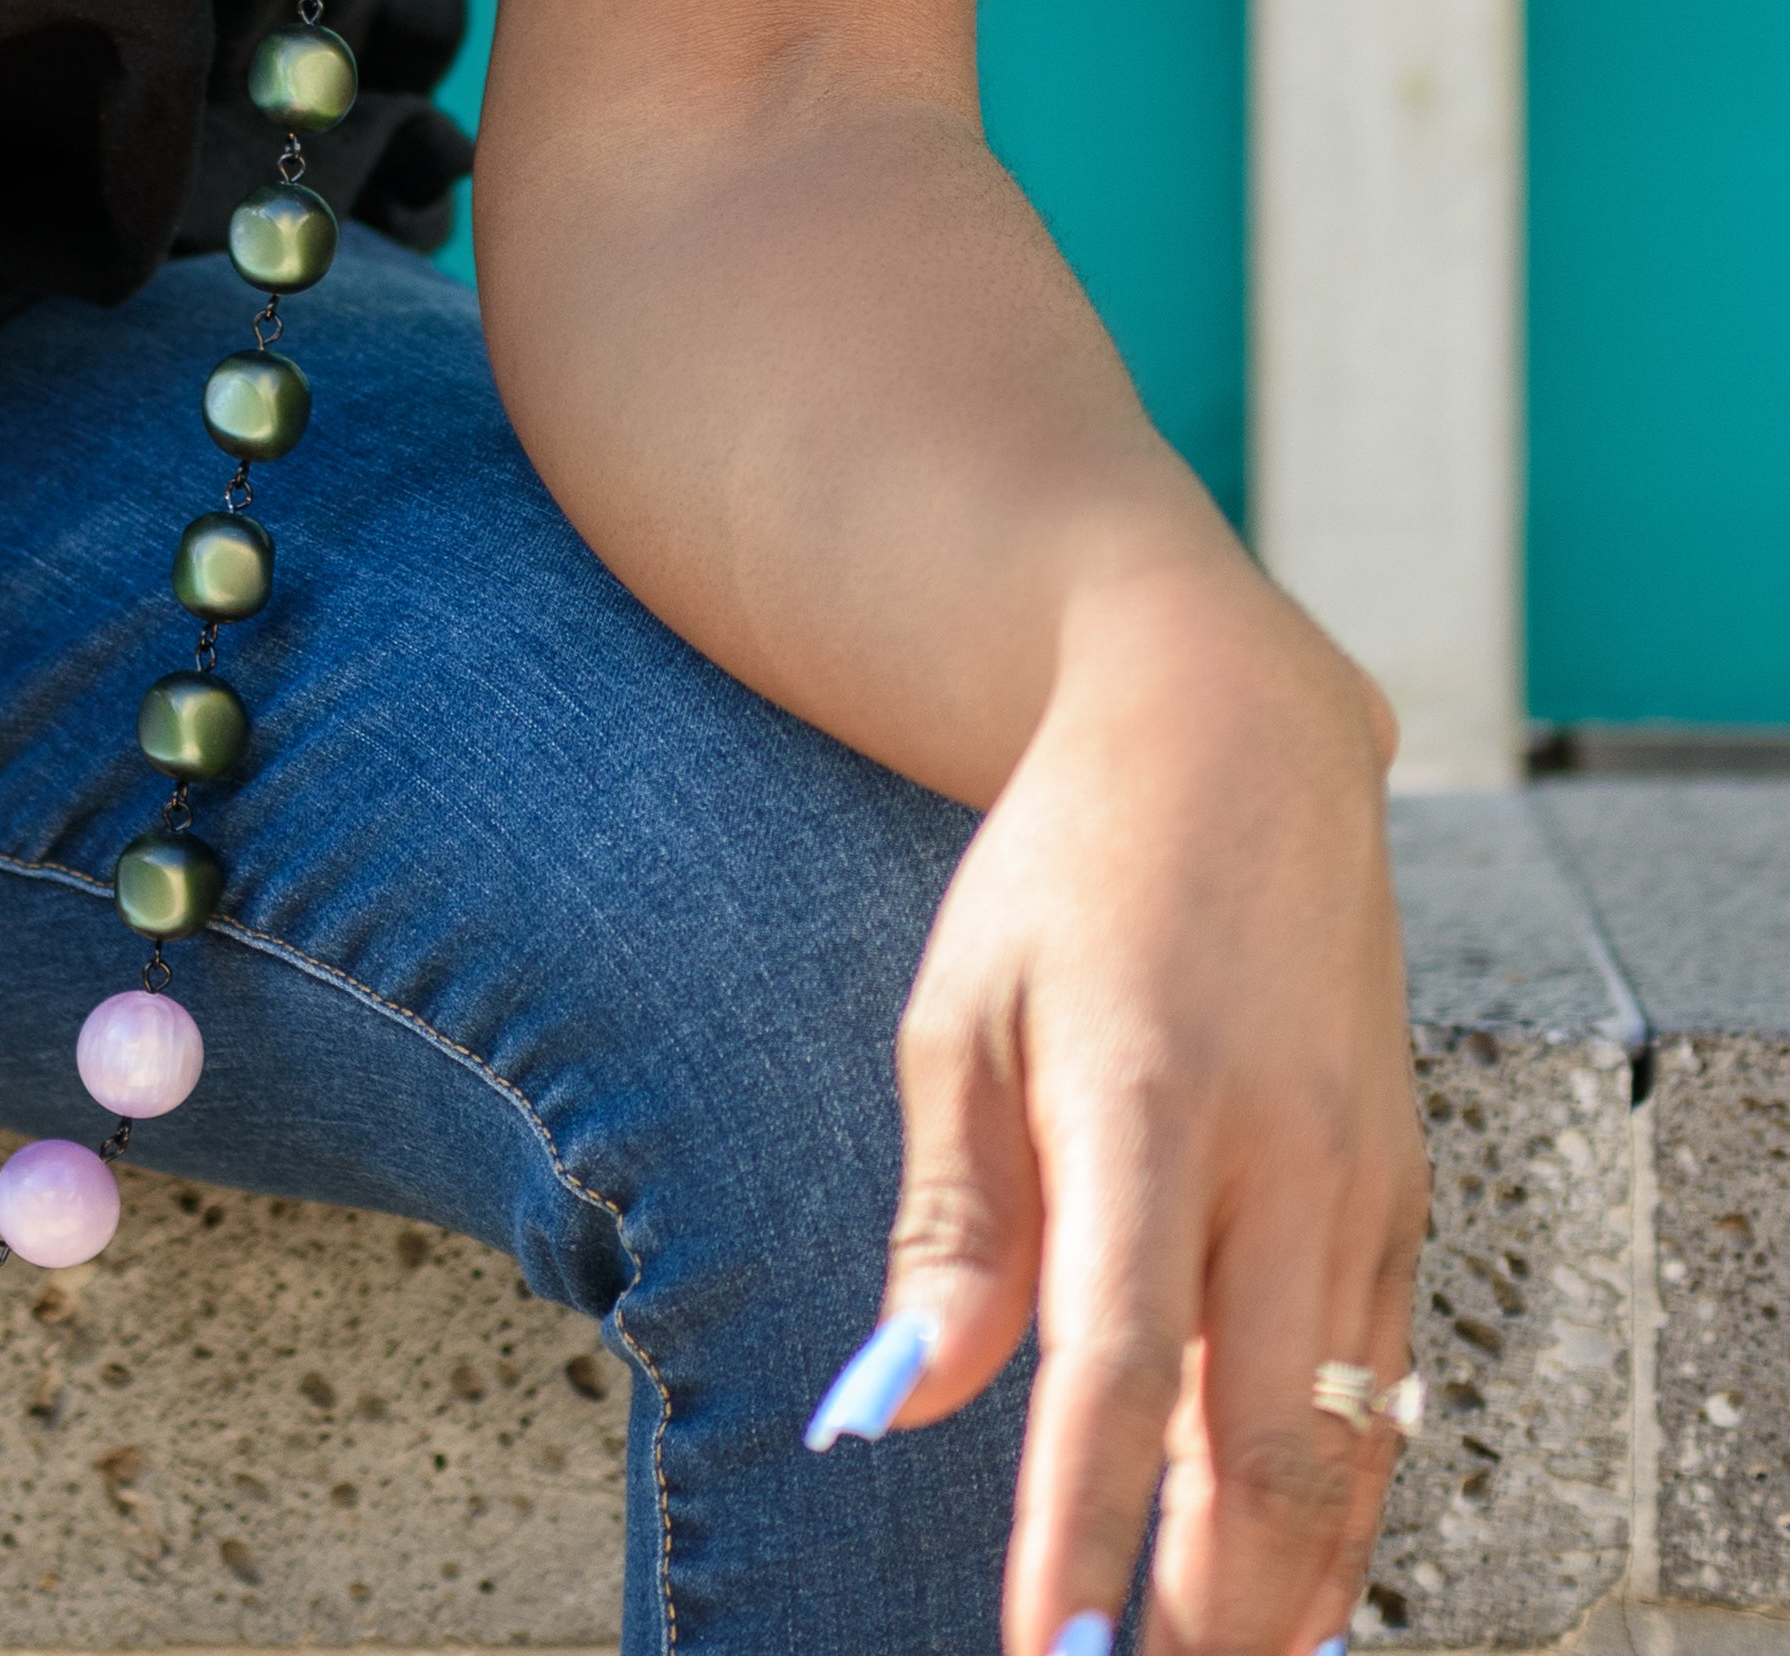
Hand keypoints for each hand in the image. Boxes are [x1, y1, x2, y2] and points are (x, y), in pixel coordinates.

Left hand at [823, 571, 1422, 1655]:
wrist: (1230, 736)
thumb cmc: (1065, 870)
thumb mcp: (958, 1012)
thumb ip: (950, 1223)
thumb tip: (900, 1399)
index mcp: (1143, 1101)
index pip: (1113, 1364)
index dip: (1079, 1525)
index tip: (1040, 1646)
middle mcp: (1279, 1156)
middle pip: (1261, 1442)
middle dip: (1205, 1606)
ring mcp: (1360, 1178)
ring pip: (1343, 1439)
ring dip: (1281, 1580)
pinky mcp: (1400, 1189)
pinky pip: (1378, 1384)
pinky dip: (1338, 1498)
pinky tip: (1288, 1579)